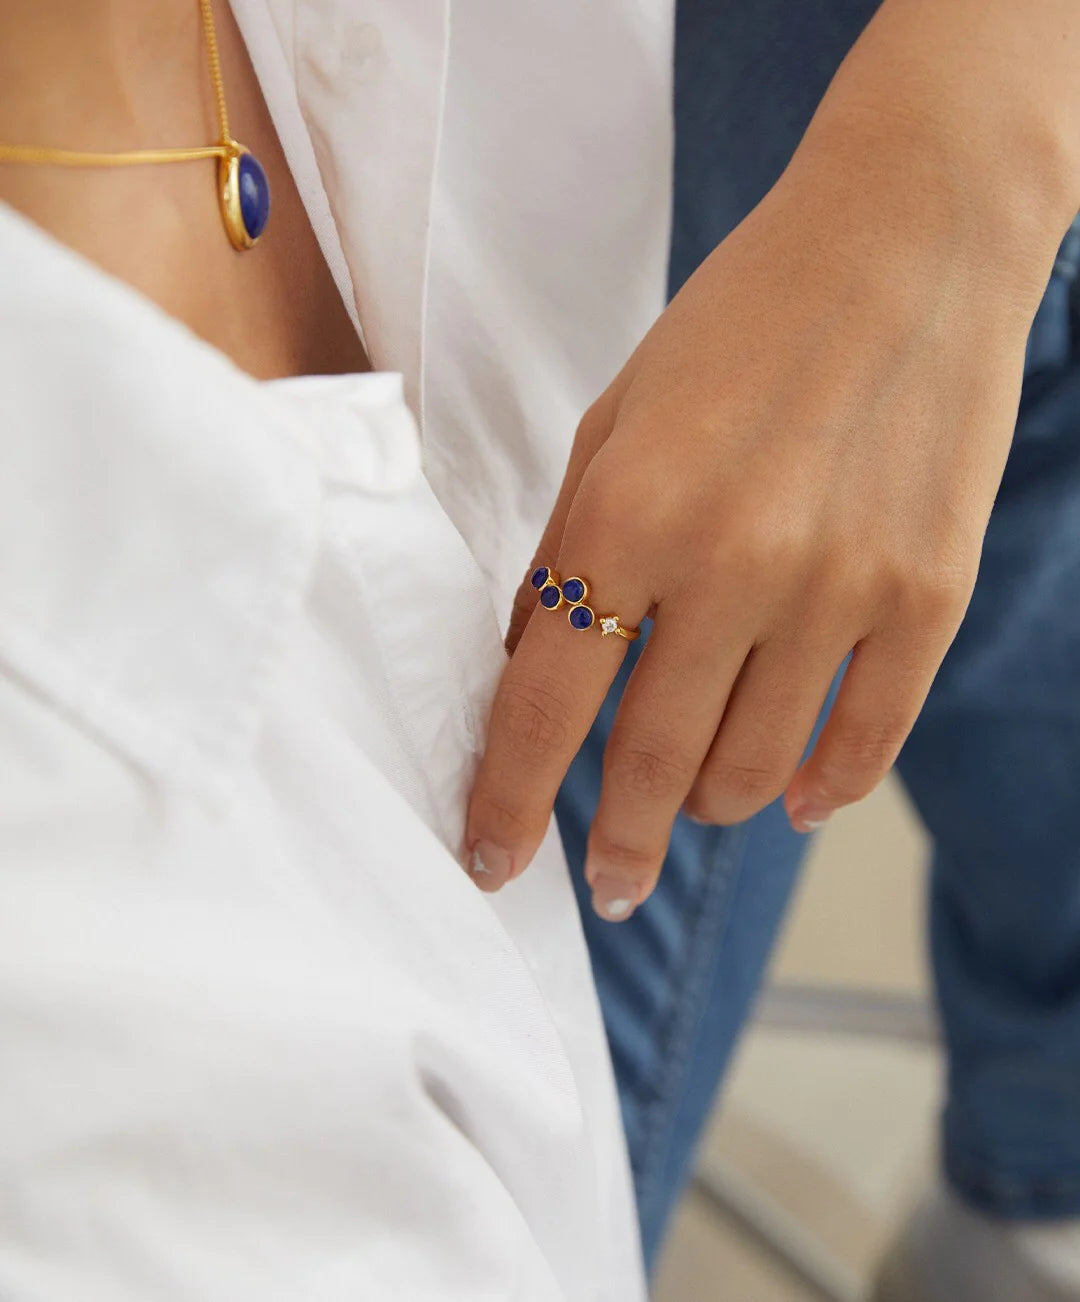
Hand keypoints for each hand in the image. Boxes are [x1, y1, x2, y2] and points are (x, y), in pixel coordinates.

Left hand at [466, 92, 1065, 920]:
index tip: (491, 860)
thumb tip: (532, 666)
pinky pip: (865, 744)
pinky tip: (790, 800)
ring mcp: (840, 588)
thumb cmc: (739, 326)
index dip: (510, 801)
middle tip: (610, 881)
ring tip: (695, 804)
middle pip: (652, 762)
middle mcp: (732, 565)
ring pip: (754, 770)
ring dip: (710, 809)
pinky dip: (819, 791)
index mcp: (629, 514)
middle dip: (619, 843)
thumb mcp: (614, 421)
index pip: (544, 705)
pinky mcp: (927, 596)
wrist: (905, 241)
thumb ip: (570, 549)